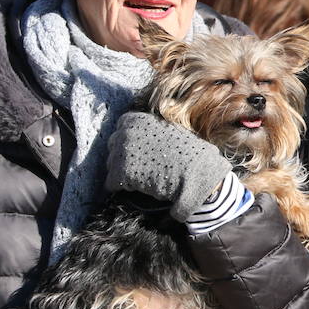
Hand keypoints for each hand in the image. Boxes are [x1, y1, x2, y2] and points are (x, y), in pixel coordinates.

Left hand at [105, 111, 229, 221]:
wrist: (197, 173)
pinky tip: (140, 188)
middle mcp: (125, 132)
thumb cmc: (190, 153)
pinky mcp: (120, 173)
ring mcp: (121, 152)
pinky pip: (112, 183)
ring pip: (111, 165)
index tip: (142, 151)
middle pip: (113, 146)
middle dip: (124, 156)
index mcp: (137, 119)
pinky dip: (123, 188)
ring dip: (123, 172)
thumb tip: (152, 121)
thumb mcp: (173, 129)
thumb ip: (155, 126)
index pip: (121, 128)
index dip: (132, 141)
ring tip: (142, 177)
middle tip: (142, 166)